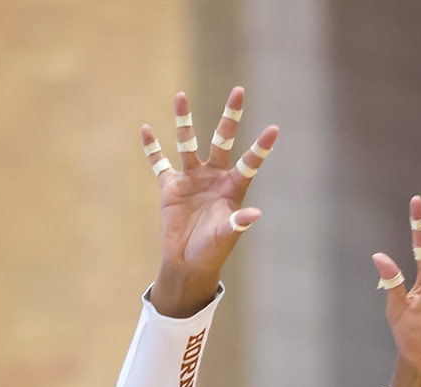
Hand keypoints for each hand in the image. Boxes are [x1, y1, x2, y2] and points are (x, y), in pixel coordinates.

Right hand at [143, 86, 278, 315]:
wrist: (188, 262)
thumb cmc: (212, 251)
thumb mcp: (227, 236)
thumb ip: (239, 222)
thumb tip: (256, 214)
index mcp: (232, 188)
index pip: (249, 163)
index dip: (261, 148)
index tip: (274, 130)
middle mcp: (213, 177)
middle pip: (222, 140)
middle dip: (229, 117)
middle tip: (238, 91)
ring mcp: (191, 179)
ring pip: (187, 143)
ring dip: (184, 121)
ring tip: (180, 96)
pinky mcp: (171, 186)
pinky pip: (159, 163)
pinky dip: (151, 149)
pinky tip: (145, 130)